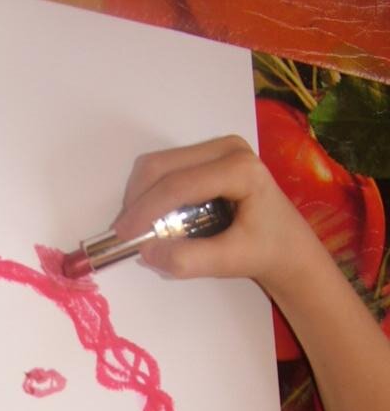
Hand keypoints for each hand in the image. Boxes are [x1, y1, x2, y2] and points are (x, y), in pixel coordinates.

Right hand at [113, 136, 324, 299]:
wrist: (287, 246)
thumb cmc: (265, 252)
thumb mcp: (230, 262)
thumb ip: (189, 259)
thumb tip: (146, 252)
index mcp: (240, 169)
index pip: (179, 184)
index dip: (146, 209)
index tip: (123, 235)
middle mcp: (228, 149)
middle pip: (162, 165)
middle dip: (137, 200)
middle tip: (126, 233)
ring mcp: (217, 149)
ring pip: (159, 164)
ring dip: (141, 196)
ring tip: (140, 228)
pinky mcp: (207, 157)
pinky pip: (165, 168)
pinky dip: (151, 193)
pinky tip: (154, 218)